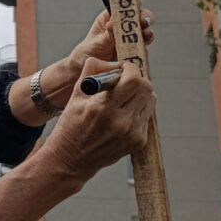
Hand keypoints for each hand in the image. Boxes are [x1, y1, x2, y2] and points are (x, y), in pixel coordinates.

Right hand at [39, 56, 154, 186]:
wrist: (69, 161)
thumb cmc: (69, 128)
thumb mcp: (74, 97)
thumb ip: (90, 73)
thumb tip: (106, 59)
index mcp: (102, 107)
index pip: (133, 79)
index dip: (131, 69)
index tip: (124, 68)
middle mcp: (119, 121)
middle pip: (146, 88)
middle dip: (138, 80)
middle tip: (126, 81)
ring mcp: (131, 133)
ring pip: (150, 100)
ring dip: (141, 94)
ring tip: (125, 98)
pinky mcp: (138, 142)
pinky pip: (147, 117)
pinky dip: (139, 111)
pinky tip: (123, 115)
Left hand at [71, 5, 155, 73]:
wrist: (88, 71)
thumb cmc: (87, 53)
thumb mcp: (95, 43)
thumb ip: (106, 34)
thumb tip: (112, 23)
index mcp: (110, 17)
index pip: (123, 6)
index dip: (132, 2)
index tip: (137, 4)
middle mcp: (122, 25)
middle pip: (139, 15)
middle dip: (144, 17)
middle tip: (144, 22)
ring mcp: (130, 37)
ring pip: (145, 30)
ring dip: (147, 32)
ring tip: (146, 35)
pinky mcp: (134, 49)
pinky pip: (143, 46)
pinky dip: (145, 47)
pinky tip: (142, 50)